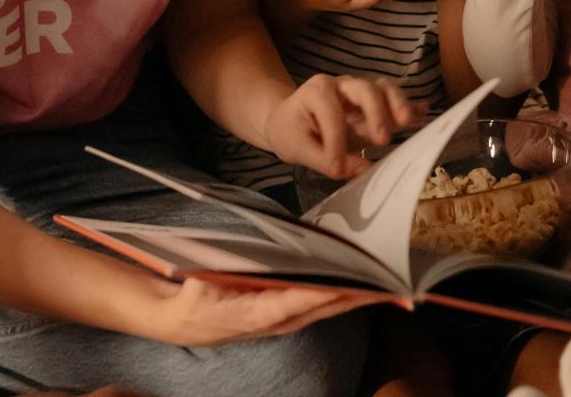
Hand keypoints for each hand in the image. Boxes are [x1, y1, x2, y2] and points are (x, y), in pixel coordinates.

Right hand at [145, 274, 371, 346]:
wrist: (179, 319)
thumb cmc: (192, 295)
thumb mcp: (203, 280)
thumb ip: (229, 266)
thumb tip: (252, 248)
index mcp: (255, 312)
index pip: (295, 300)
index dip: (323, 292)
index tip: (350, 282)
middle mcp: (276, 322)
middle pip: (323, 306)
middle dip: (358, 295)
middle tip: (391, 283)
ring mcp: (283, 322)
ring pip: (327, 308)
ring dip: (358, 297)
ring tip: (389, 283)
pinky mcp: (286, 317)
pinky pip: (320, 306)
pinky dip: (344, 296)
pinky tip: (364, 283)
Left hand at [263, 74, 415, 178]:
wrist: (289, 118)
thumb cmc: (291, 131)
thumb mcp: (296, 148)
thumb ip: (324, 160)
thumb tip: (358, 171)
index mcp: (317, 91)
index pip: (331, 113)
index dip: (336, 141)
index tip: (338, 169)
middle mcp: (342, 84)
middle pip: (366, 89)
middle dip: (376, 112)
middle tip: (382, 139)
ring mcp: (361, 90)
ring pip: (384, 88)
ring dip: (398, 104)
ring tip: (406, 123)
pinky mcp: (374, 101)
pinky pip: (394, 98)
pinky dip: (409, 105)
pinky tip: (424, 112)